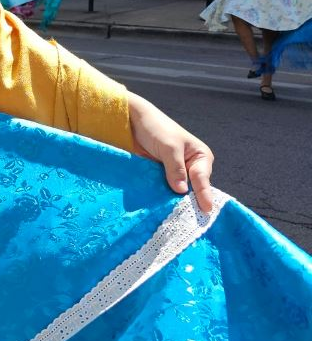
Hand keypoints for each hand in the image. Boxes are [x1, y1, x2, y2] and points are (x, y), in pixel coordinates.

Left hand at [128, 93, 214, 212]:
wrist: (134, 121)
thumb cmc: (156, 128)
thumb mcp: (169, 147)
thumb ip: (175, 168)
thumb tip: (182, 191)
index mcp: (200, 156)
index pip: (202, 179)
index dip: (204, 195)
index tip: (206, 210)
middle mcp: (191, 166)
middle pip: (192, 188)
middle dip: (189, 201)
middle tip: (189, 219)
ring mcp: (176, 172)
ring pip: (177, 190)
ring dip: (173, 200)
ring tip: (175, 217)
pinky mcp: (161, 176)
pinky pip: (164, 189)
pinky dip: (162, 196)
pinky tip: (160, 207)